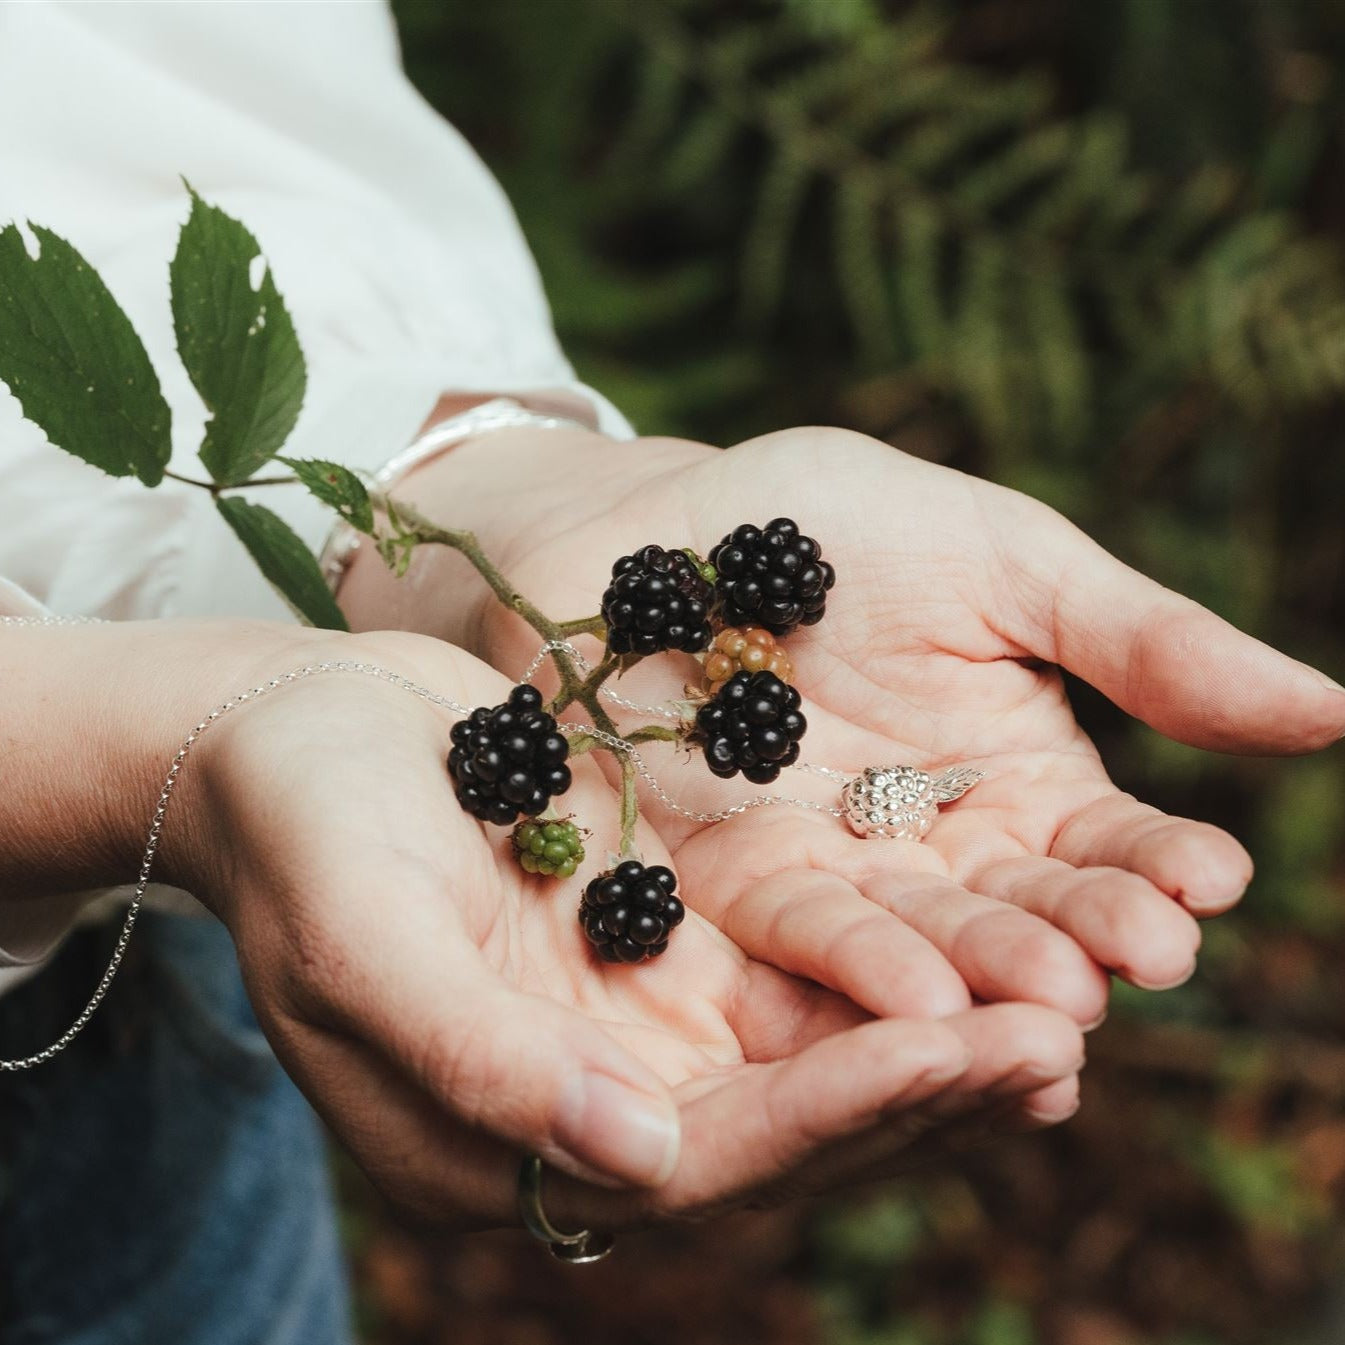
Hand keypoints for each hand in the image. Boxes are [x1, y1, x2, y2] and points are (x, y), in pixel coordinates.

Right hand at [163, 626, 1084, 1229]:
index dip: (839, 1113)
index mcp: (517, 1140)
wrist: (293, 735)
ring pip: (813, 1045)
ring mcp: (638, 1016)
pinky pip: (797, 959)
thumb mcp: (366, 945)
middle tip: (1065, 1029)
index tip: (964, 1052)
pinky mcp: (665, 933)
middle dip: (928, 1083)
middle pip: (790, 1120)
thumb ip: (484, 1064)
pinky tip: (979, 920)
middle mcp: (597, 1096)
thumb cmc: (305, 836)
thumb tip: (637, 1163)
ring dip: (936, 1025)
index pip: (708, 1159)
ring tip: (1070, 983)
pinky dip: (889, 951)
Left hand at [341, 424, 1344, 1029]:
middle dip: (1081, 937)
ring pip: (926, 947)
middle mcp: (934, 843)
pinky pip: (806, 948)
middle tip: (1140, 963)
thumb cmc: (831, 523)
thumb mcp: (1003, 560)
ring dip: (987, 981)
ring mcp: (836, 876)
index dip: (1155, 863)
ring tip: (1049, 1007)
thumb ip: (1144, 640)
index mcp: (1013, 768)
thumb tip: (1335, 714)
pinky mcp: (733, 893)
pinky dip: (863, 978)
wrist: (650, 525)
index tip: (1206, 884)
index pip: (1104, 838)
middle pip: (1021, 910)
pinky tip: (920, 1006)